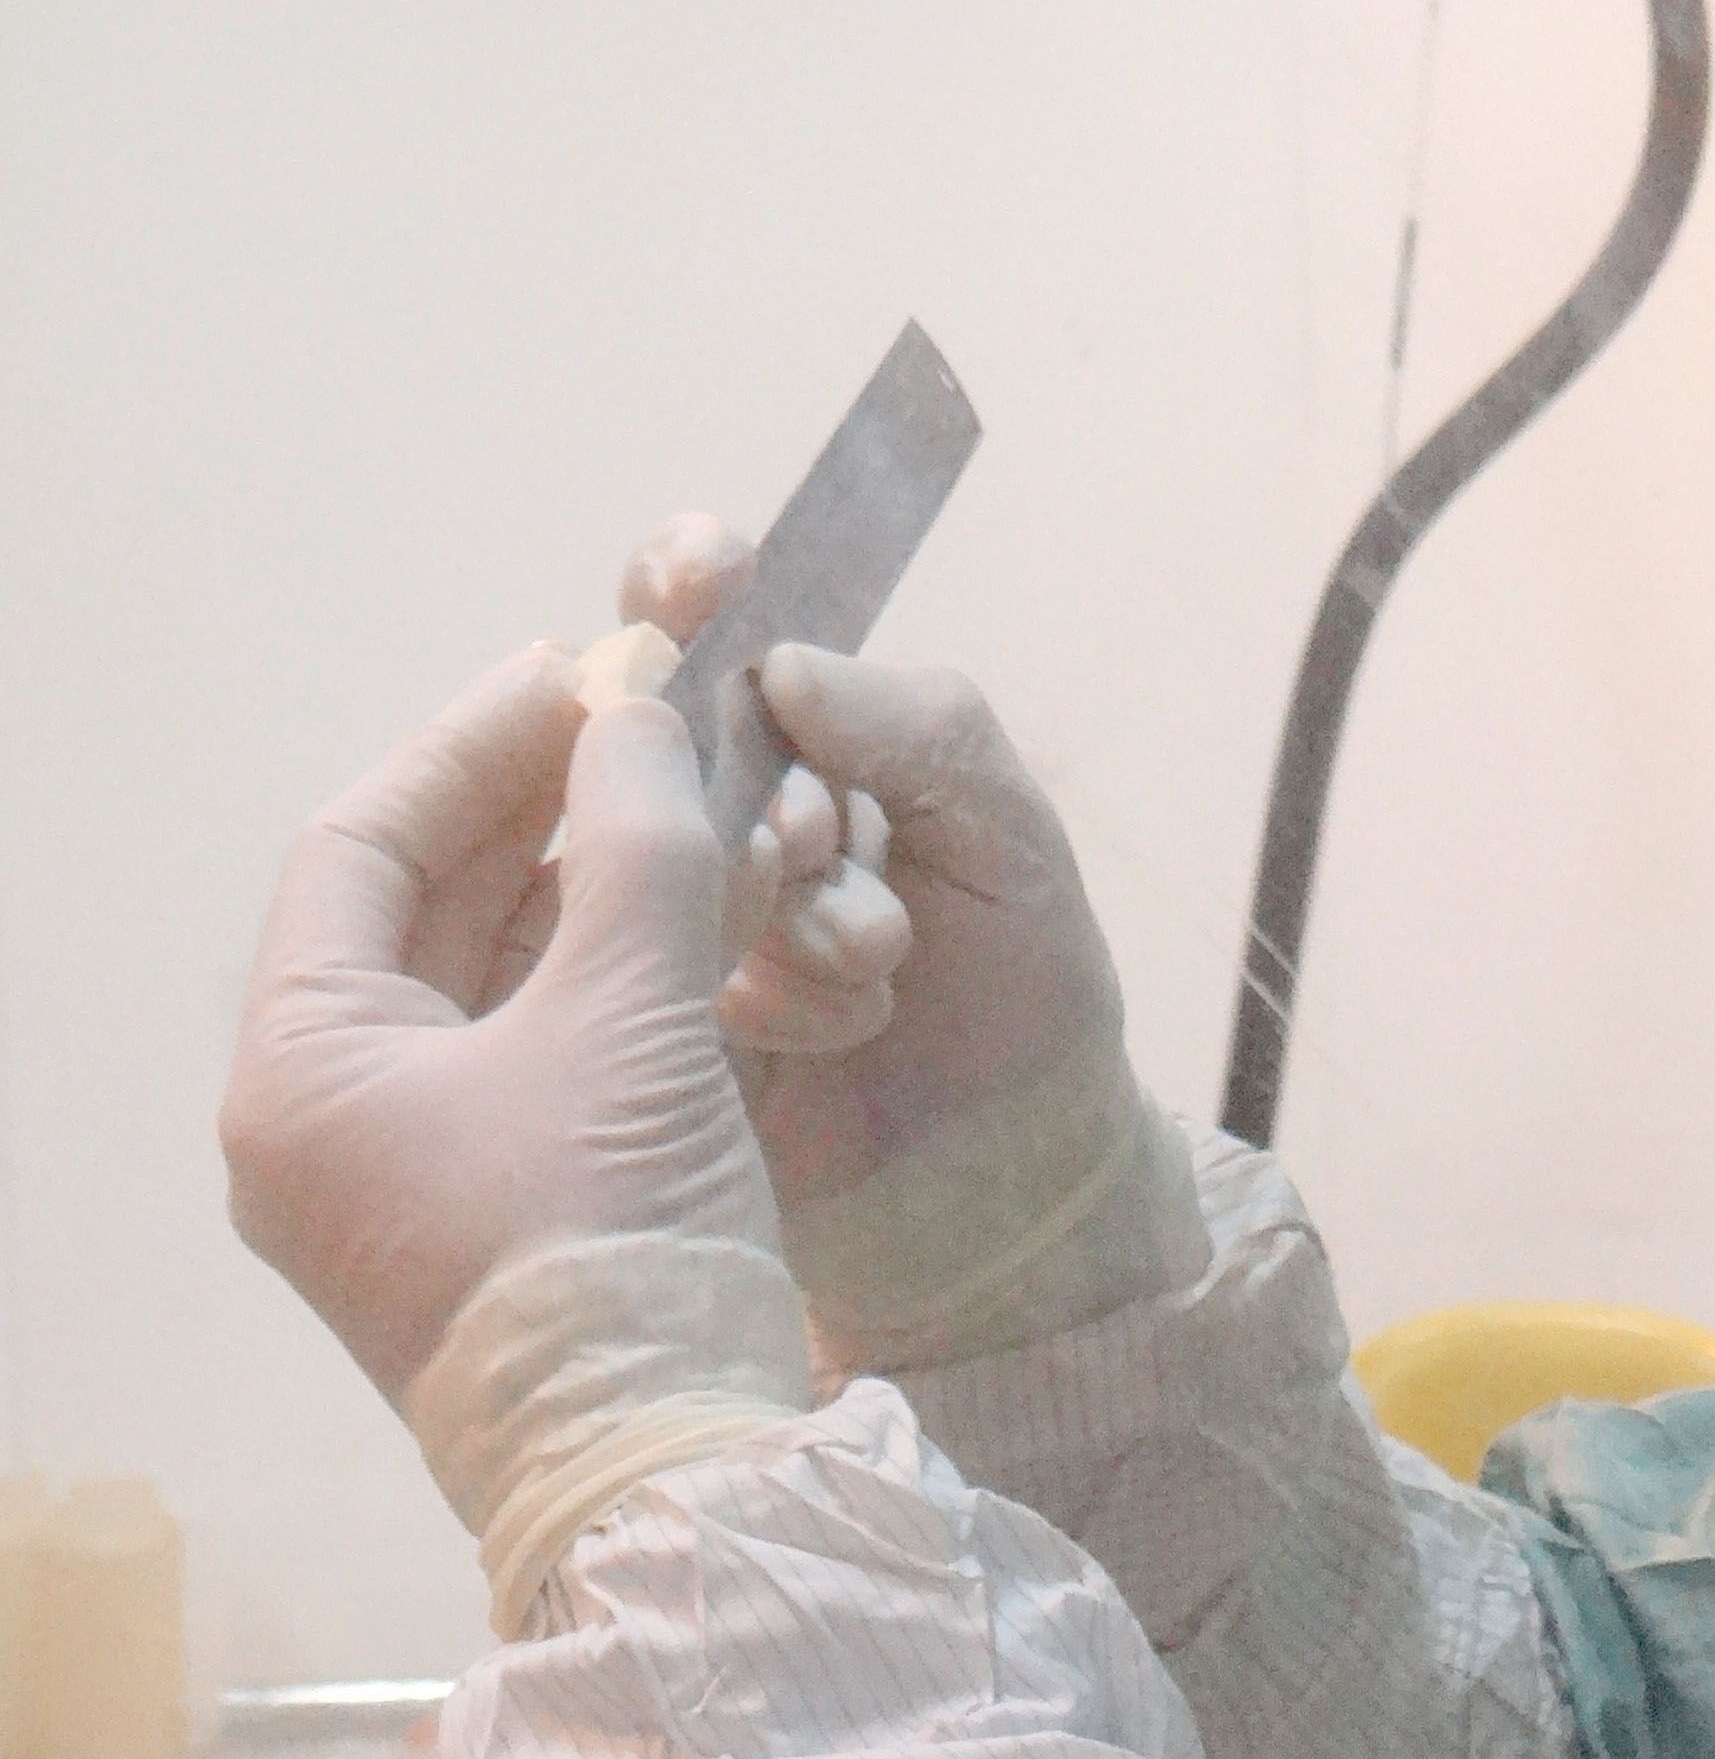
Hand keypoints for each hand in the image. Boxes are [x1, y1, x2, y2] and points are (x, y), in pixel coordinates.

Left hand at [225, 652, 782, 1403]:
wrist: (666, 1479)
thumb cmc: (612, 1247)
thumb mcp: (632, 1019)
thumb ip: (640, 847)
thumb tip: (638, 716)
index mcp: (297, 1071)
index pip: (358, 846)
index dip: (471, 745)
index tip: (576, 673)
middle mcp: (319, 1127)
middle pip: (419, 914)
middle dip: (535, 813)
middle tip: (639, 727)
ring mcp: (398, 1186)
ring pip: (485, 988)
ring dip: (585, 896)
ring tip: (685, 812)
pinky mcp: (484, 1229)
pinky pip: (529, 1063)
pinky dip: (604, 988)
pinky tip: (694, 929)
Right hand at [615, 520, 1191, 1367]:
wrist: (1018, 1187)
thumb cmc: (1024, 998)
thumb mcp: (1011, 841)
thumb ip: (920, 729)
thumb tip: (786, 666)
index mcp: (810, 747)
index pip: (717, 630)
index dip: (688, 582)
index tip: (702, 572)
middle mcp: (725, 818)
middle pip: (668, 735)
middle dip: (772, 790)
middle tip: (839, 844)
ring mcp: (674, 915)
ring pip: (666, 849)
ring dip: (791, 901)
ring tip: (883, 960)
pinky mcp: (646, 1014)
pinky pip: (661, 956)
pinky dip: (776, 986)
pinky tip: (849, 1026)